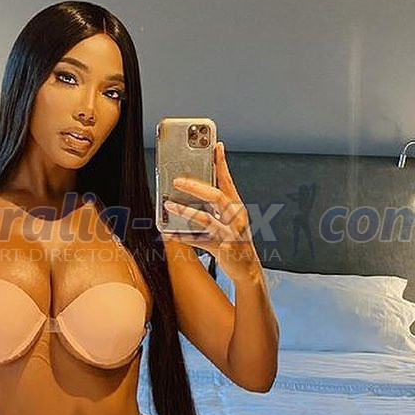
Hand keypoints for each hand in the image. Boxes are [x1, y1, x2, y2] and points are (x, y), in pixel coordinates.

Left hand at [160, 141, 258, 281]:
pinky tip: (166, 232)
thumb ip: (214, 203)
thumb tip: (190, 187)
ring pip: (205, 219)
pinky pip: (197, 241)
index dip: (222, 163)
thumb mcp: (228, 218)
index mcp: (236, 205)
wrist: (248, 268)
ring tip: (168, 205)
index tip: (216, 145)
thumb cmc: (234, 238)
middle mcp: (235, 217)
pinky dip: (180, 237)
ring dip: (185, 211)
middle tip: (177, 180)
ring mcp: (229, 233)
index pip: (228, 180)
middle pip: (216, 196)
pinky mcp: (222, 248)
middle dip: (196, 187)